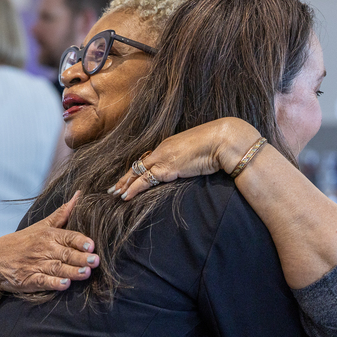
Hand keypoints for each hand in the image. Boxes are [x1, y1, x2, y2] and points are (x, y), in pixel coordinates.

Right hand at [0, 191, 99, 297]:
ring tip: (85, 273)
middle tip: (95, 260)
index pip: (68, 236)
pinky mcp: (28, 280)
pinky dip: (53, 283)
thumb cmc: (23, 241)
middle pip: (65, 253)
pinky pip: (42, 281)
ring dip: (71, 271)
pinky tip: (64, 285)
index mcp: (49, 235)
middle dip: (81, 257)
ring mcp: (36, 265)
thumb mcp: (41, 226)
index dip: (80, 241)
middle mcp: (43, 249)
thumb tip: (80, 195)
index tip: (92, 245)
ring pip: (57, 268)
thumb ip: (62, 214)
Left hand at [107, 118, 259, 200]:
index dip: (138, 168)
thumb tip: (192, 165)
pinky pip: (145, 180)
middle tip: (113, 187)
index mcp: (170, 144)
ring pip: (137, 172)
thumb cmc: (217, 145)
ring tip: (114, 193)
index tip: (130, 175)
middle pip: (138, 165)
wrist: (223, 140)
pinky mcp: (167, 168)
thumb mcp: (199, 151)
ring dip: (124, 185)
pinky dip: (133, 189)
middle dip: (125, 177)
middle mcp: (163, 149)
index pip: (149, 158)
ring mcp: (163, 158)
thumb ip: (190, 158)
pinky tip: (125, 196)